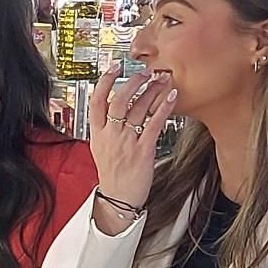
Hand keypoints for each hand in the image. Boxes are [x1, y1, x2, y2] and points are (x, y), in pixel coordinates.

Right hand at [88, 64, 175, 216]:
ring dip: (151, 90)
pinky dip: (164, 108)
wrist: (119, 200)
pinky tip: (171, 97)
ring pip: (137, 108)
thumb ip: (106, 129)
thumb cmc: (113, 175)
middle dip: (133, 82)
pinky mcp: (143, 150)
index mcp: (98, 134)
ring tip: (161, 80)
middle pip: (118, 99)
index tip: (114, 67)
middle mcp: (110, 135)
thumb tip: (113, 108)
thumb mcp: (100, 149)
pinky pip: (154, 123)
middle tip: (145, 72)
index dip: (104, 81)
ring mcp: (126, 142)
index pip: (96, 101)